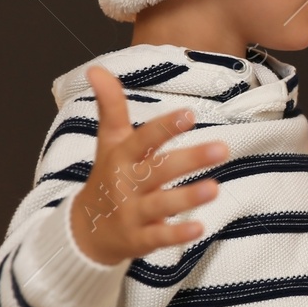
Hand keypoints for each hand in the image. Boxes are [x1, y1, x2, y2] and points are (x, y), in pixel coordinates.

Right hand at [69, 65, 228, 264]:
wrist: (84, 230)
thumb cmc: (107, 177)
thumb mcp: (108, 141)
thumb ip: (110, 106)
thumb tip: (97, 67)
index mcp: (121, 157)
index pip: (143, 139)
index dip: (165, 127)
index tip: (190, 114)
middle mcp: (126, 183)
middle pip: (158, 169)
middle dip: (190, 159)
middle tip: (223, 147)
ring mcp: (132, 213)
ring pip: (160, 204)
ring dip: (187, 197)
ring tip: (215, 188)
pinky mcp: (138, 239)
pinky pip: (158, 237)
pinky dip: (177, 234)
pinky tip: (200, 228)